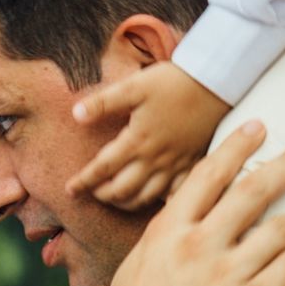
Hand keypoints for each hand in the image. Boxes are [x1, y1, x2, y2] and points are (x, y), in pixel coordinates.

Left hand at [69, 61, 231, 209]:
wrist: (214, 84)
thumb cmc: (172, 83)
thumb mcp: (133, 86)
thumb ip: (103, 103)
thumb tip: (75, 114)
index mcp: (137, 141)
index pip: (103, 168)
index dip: (84, 181)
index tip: (70, 190)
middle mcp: (155, 159)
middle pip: (123, 190)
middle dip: (103, 195)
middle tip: (93, 193)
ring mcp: (175, 165)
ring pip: (147, 197)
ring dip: (127, 202)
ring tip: (116, 199)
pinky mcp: (192, 164)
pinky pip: (176, 194)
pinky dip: (161, 202)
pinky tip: (155, 202)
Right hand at [80, 124, 284, 285]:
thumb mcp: (136, 271)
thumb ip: (162, 243)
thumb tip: (174, 222)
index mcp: (166, 231)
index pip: (207, 175)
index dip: (236, 147)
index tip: (258, 127)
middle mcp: (197, 244)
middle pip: (253, 189)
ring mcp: (224, 275)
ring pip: (282, 229)